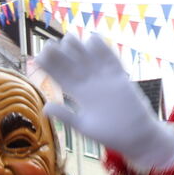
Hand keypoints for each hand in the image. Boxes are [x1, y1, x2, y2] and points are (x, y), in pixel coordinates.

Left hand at [37, 34, 173, 169]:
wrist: (135, 135)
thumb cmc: (109, 134)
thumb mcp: (84, 126)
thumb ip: (66, 116)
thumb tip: (45, 108)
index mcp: (79, 94)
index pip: (61, 77)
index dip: (50, 68)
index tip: (38, 58)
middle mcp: (90, 83)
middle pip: (73, 65)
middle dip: (62, 55)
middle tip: (49, 45)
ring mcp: (105, 79)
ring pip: (90, 59)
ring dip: (80, 48)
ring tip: (68, 38)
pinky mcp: (120, 77)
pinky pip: (111, 60)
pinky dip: (104, 50)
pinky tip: (93, 39)